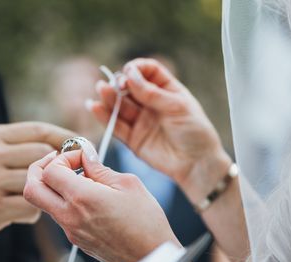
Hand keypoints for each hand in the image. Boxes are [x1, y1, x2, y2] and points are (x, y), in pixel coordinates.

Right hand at [0, 122, 73, 242]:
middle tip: (68, 177)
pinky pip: (31, 206)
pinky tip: (24, 214)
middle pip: (44, 154)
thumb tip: (54, 145)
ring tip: (39, 198)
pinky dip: (34, 212)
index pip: (37, 130)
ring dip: (46, 190)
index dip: (64, 137)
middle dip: (61, 166)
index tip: (78, 146)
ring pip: (40, 179)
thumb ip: (10, 146)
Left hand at [23, 149, 178, 261]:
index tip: (79, 156)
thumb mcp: (128, 184)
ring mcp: (70, 230)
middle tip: (57, 162)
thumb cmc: (146, 223)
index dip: (62, 157)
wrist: (151, 258)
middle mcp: (70, 216)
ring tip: (78, 178)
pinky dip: (64, 200)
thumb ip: (99, 168)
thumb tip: (85, 156)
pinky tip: (86, 196)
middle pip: (31, 189)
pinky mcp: (75, 239)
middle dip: (39, 170)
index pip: (49, 171)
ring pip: (43, 203)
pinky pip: (58, 215)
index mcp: (82, 199)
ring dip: (52, 186)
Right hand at [87, 58, 231, 203]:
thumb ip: (152, 93)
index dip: (137, 69)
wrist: (196, 163)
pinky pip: (116, 126)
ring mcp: (140, 121)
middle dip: (119, 83)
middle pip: (130, 88)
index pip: (148, 71)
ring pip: (120, 106)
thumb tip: (129, 75)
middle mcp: (151, 104)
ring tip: (101, 89)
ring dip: (108, 97)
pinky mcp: (132, 139)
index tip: (129, 71)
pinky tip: (94, 107)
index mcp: (166, 90)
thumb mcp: (178, 107)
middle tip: (114, 84)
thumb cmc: (194, 132)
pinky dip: (104, 117)